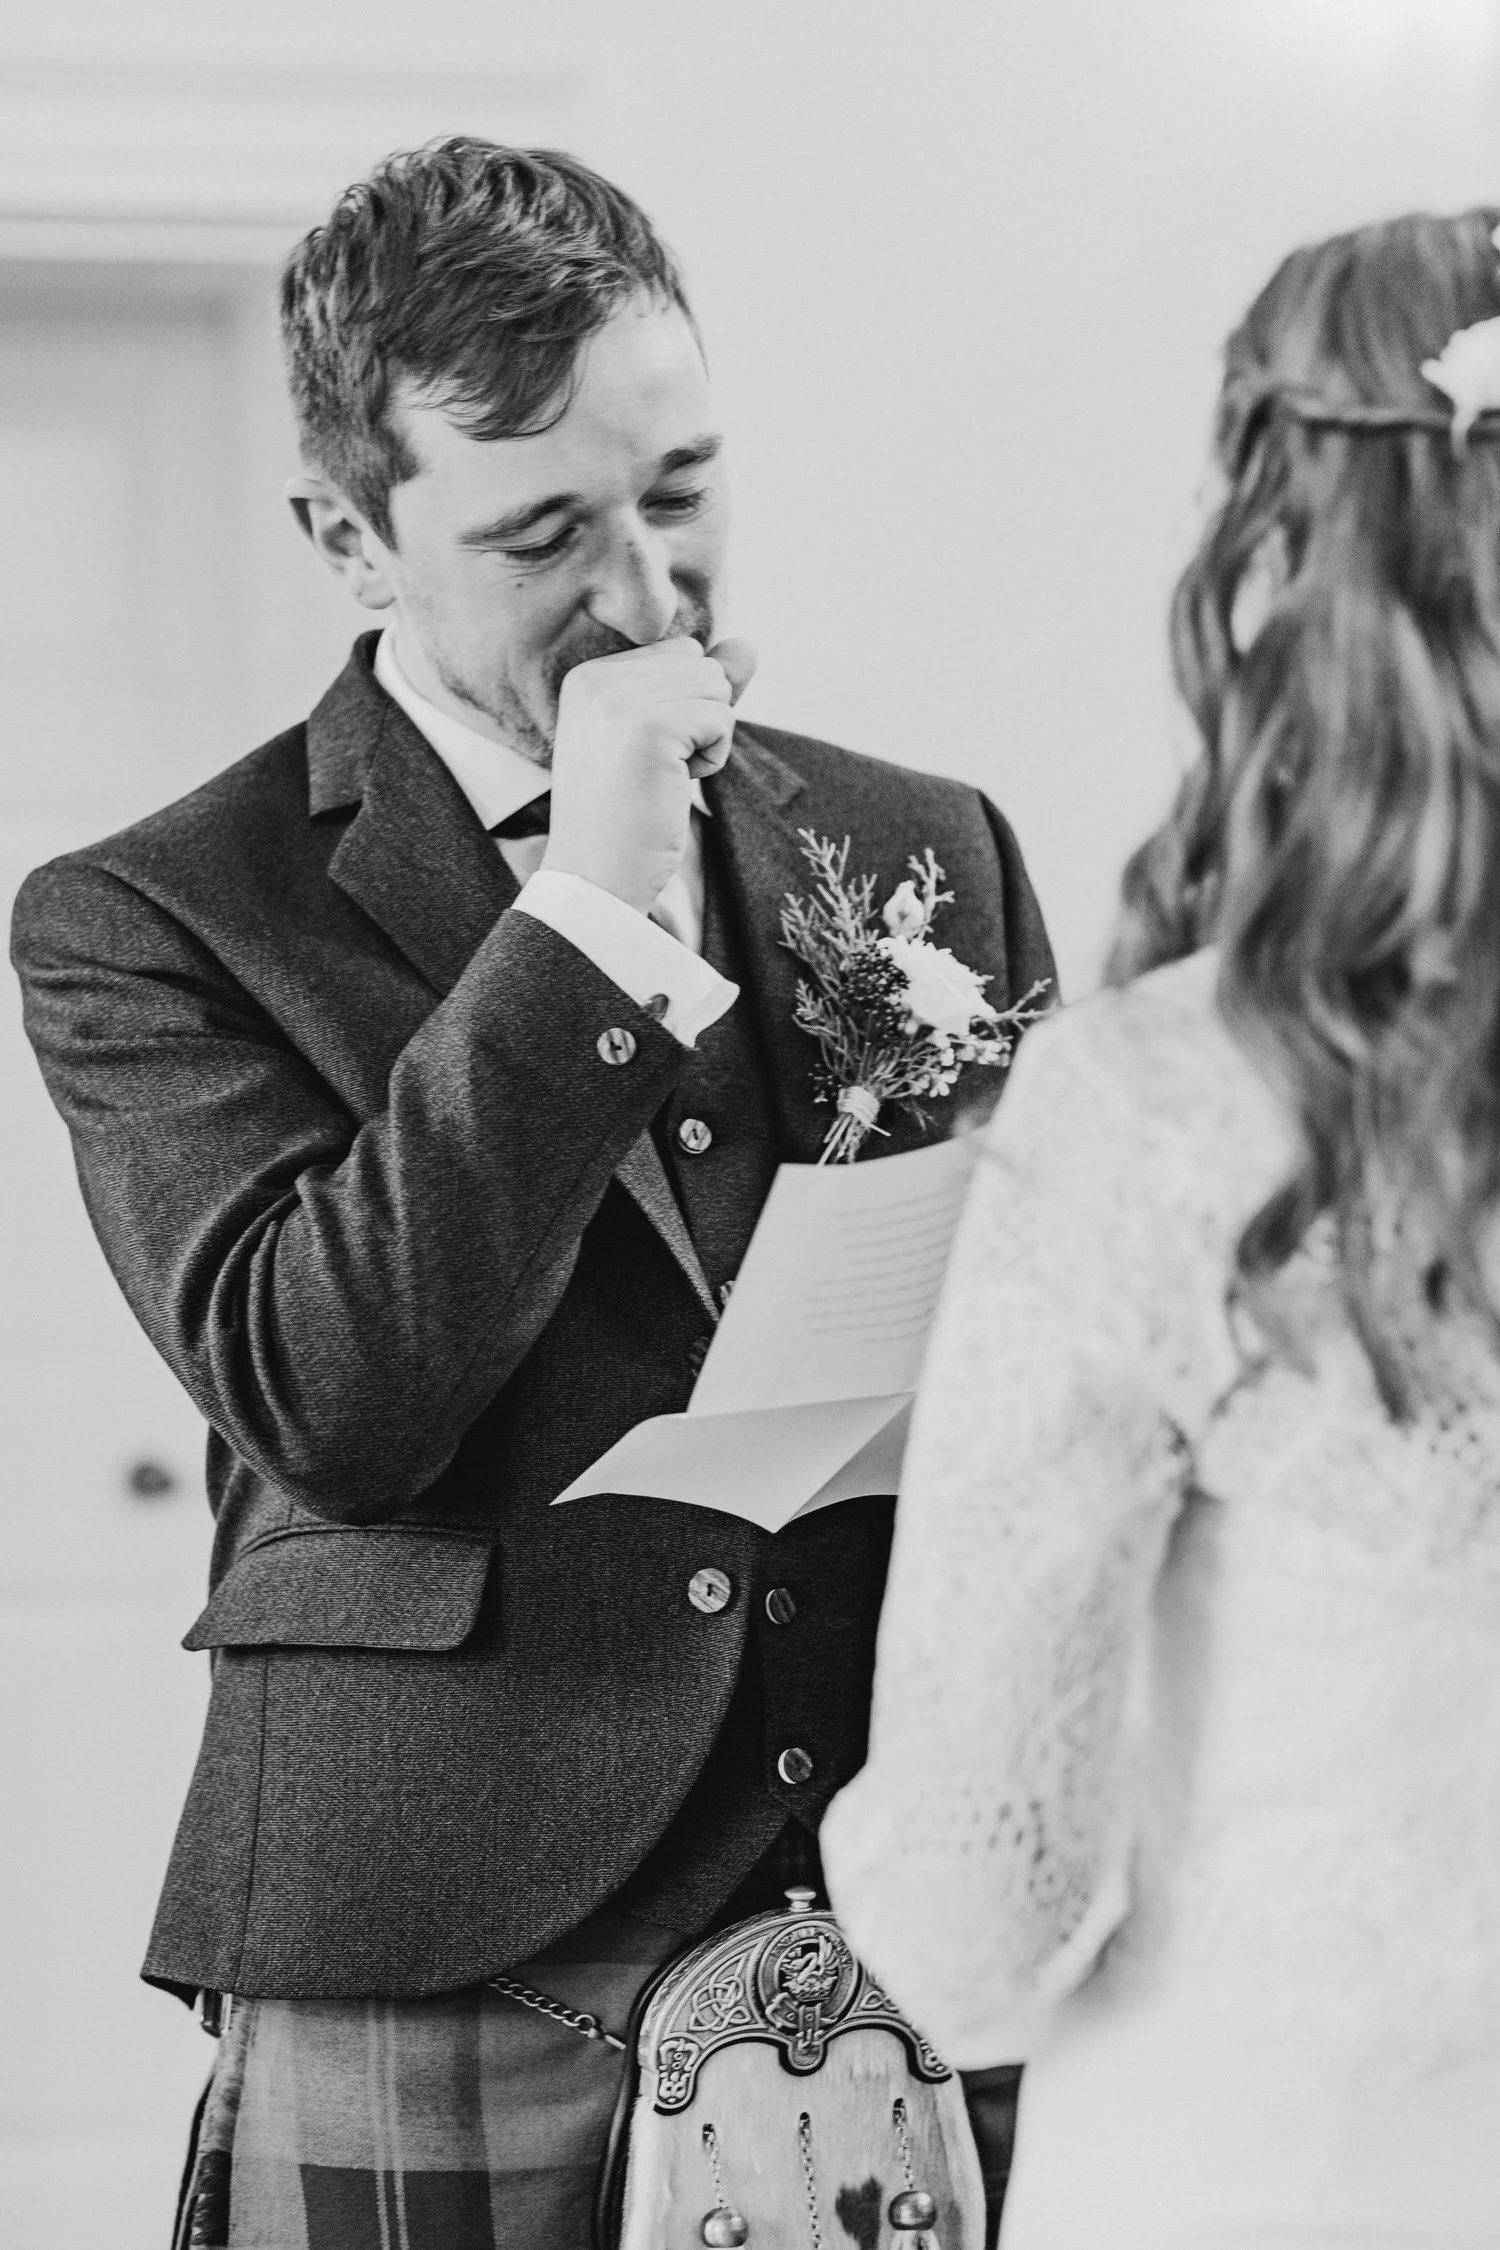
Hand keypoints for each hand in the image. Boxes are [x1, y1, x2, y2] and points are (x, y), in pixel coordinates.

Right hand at [542, 635, 756, 914]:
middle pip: (703, 666)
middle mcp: (597, 678)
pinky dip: (712, 759)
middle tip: (654, 771)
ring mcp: (620, 700)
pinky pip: (721, 719)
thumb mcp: (661, 740)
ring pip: (716, 689)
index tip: (642, 755)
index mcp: (588, 677)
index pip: (680, 653)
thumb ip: (700, 688)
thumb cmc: (626, 818)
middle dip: (699, 721)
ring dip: (707, 740)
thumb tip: (748, 646)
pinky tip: (672, 787)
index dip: (683, 708)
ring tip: (661, 779)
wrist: (594, 879)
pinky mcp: (651, 726)